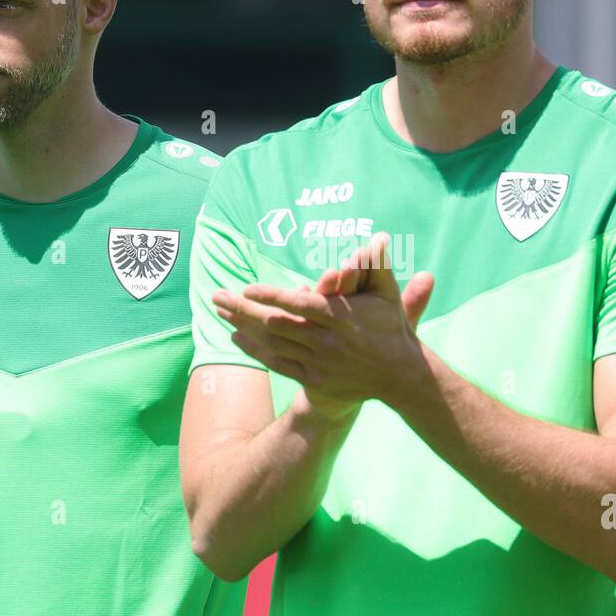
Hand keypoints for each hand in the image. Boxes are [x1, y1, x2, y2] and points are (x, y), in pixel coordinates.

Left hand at [215, 233, 434, 411]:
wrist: (399, 376)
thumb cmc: (391, 327)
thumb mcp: (388, 295)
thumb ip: (377, 266)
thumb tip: (379, 236)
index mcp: (341, 319)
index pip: (300, 306)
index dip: (272, 297)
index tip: (247, 289)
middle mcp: (327, 343)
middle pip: (277, 325)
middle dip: (243, 310)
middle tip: (217, 295)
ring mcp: (318, 364)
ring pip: (273, 344)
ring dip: (243, 326)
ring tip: (220, 310)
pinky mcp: (313, 379)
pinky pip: (277, 363)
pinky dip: (254, 350)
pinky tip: (236, 336)